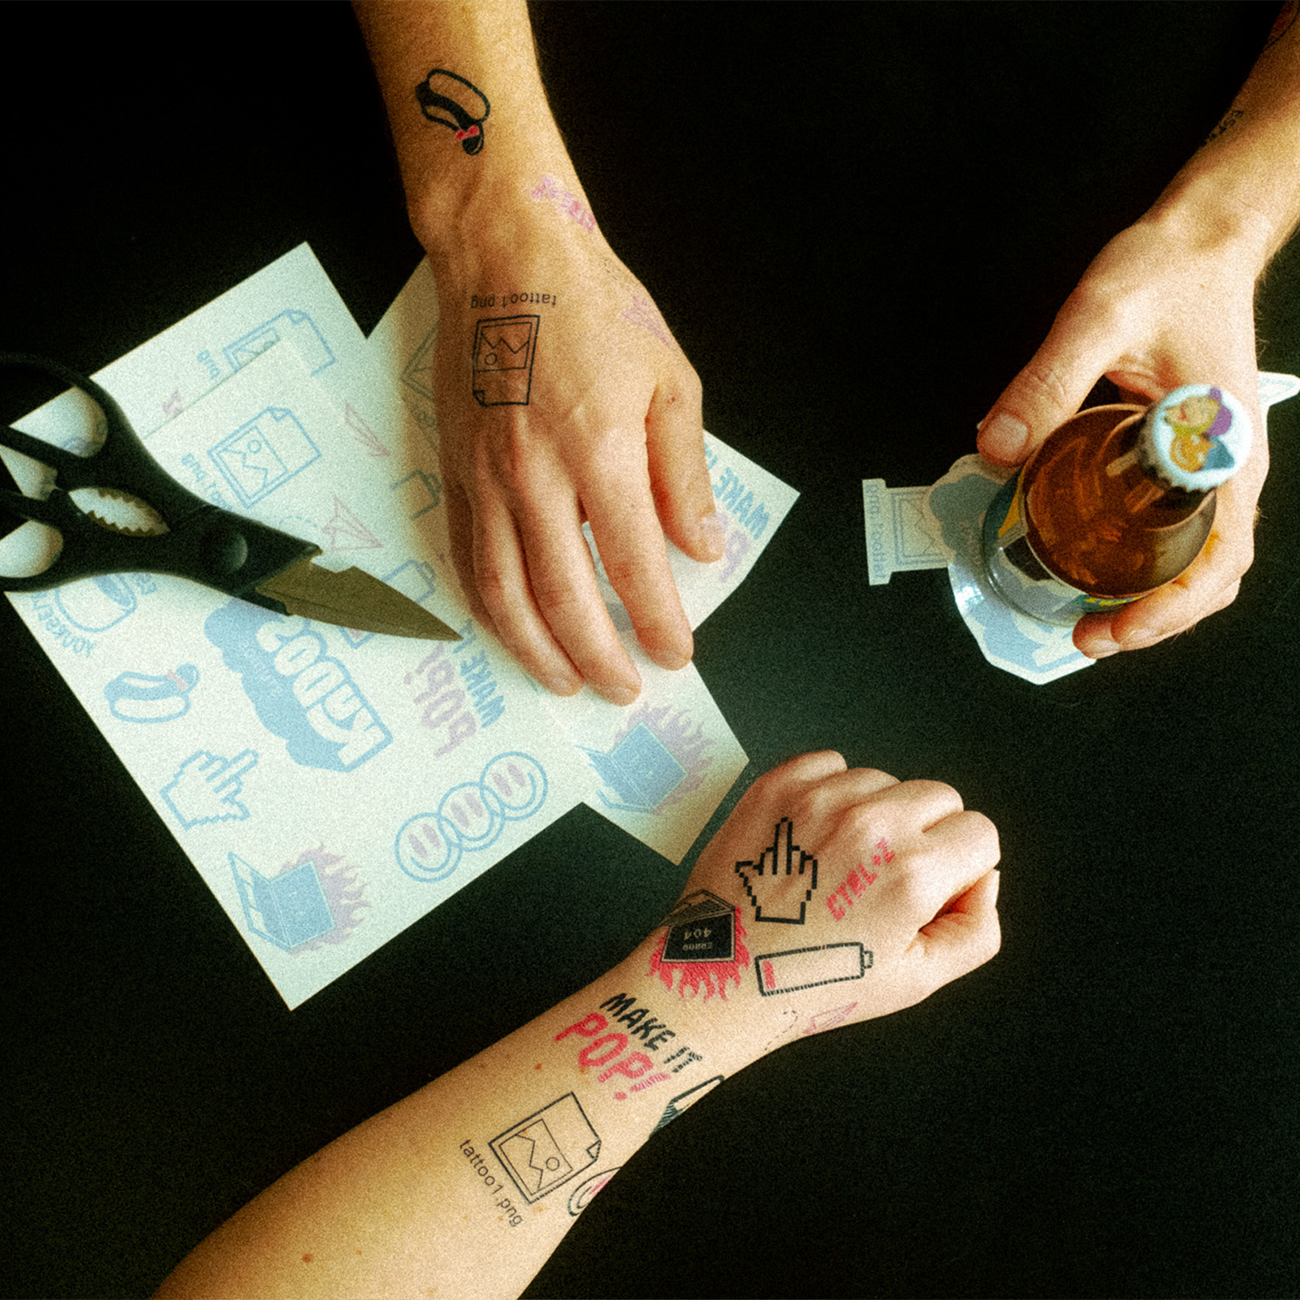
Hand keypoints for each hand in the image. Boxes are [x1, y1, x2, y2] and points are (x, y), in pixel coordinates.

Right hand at [420, 203, 721, 703]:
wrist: (506, 256)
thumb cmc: (594, 308)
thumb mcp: (670, 381)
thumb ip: (685, 473)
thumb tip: (702, 546)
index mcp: (600, 450)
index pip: (635, 565)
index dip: (657, 621)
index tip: (675, 653)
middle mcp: (535, 475)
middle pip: (565, 597)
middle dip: (598, 656)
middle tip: (623, 688)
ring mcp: (484, 478)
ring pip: (504, 593)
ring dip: (536, 650)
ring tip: (566, 682)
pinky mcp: (451, 472)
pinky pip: (465, 559)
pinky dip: (487, 610)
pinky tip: (510, 633)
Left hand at [650, 752, 999, 1042]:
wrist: (722, 973)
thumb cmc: (812, 982)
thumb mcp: (917, 980)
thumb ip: (976, 928)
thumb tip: (984, 877)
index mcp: (912, 873)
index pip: (979, 832)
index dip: (962, 865)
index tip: (929, 888)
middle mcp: (871, 825)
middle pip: (939, 796)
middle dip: (926, 834)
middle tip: (882, 878)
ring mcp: (820, 798)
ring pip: (885, 780)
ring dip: (875, 812)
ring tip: (838, 863)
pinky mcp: (778, 785)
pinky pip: (832, 764)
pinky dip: (830, 791)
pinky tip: (811, 838)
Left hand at [977, 213, 1269, 657]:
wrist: (1200, 240)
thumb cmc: (1167, 273)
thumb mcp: (1096, 319)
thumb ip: (1046, 383)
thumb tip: (996, 451)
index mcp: (1220, 445)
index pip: (1216, 557)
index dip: (1168, 608)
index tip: (1114, 629)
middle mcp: (1226, 465)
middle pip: (1209, 574)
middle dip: (1154, 619)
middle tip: (1087, 637)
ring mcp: (1213, 465)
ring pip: (1197, 557)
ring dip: (1150, 597)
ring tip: (1090, 618)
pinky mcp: (1190, 456)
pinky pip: (1179, 526)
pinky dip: (1146, 561)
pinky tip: (1099, 564)